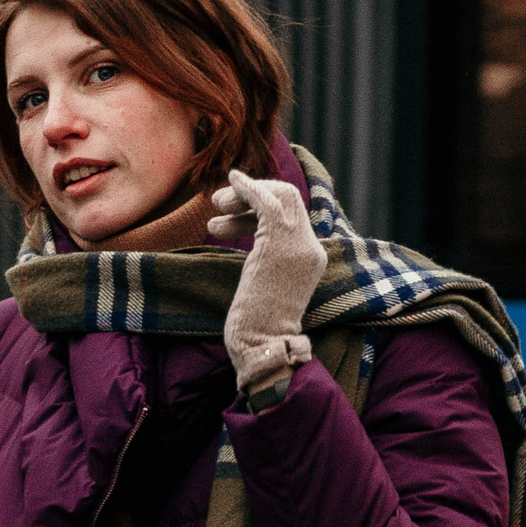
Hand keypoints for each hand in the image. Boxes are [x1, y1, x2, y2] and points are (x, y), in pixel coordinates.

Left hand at [207, 171, 323, 391]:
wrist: (261, 346)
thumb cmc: (255, 325)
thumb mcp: (265, 283)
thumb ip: (266, 256)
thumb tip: (248, 230)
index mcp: (311, 258)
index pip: (292, 214)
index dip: (260, 206)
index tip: (232, 212)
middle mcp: (310, 248)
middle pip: (287, 199)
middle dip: (251, 195)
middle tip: (219, 204)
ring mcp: (298, 246)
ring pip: (277, 197)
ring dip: (242, 195)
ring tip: (215, 208)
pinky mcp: (280, 246)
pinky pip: (267, 202)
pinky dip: (249, 188)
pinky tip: (233, 180)